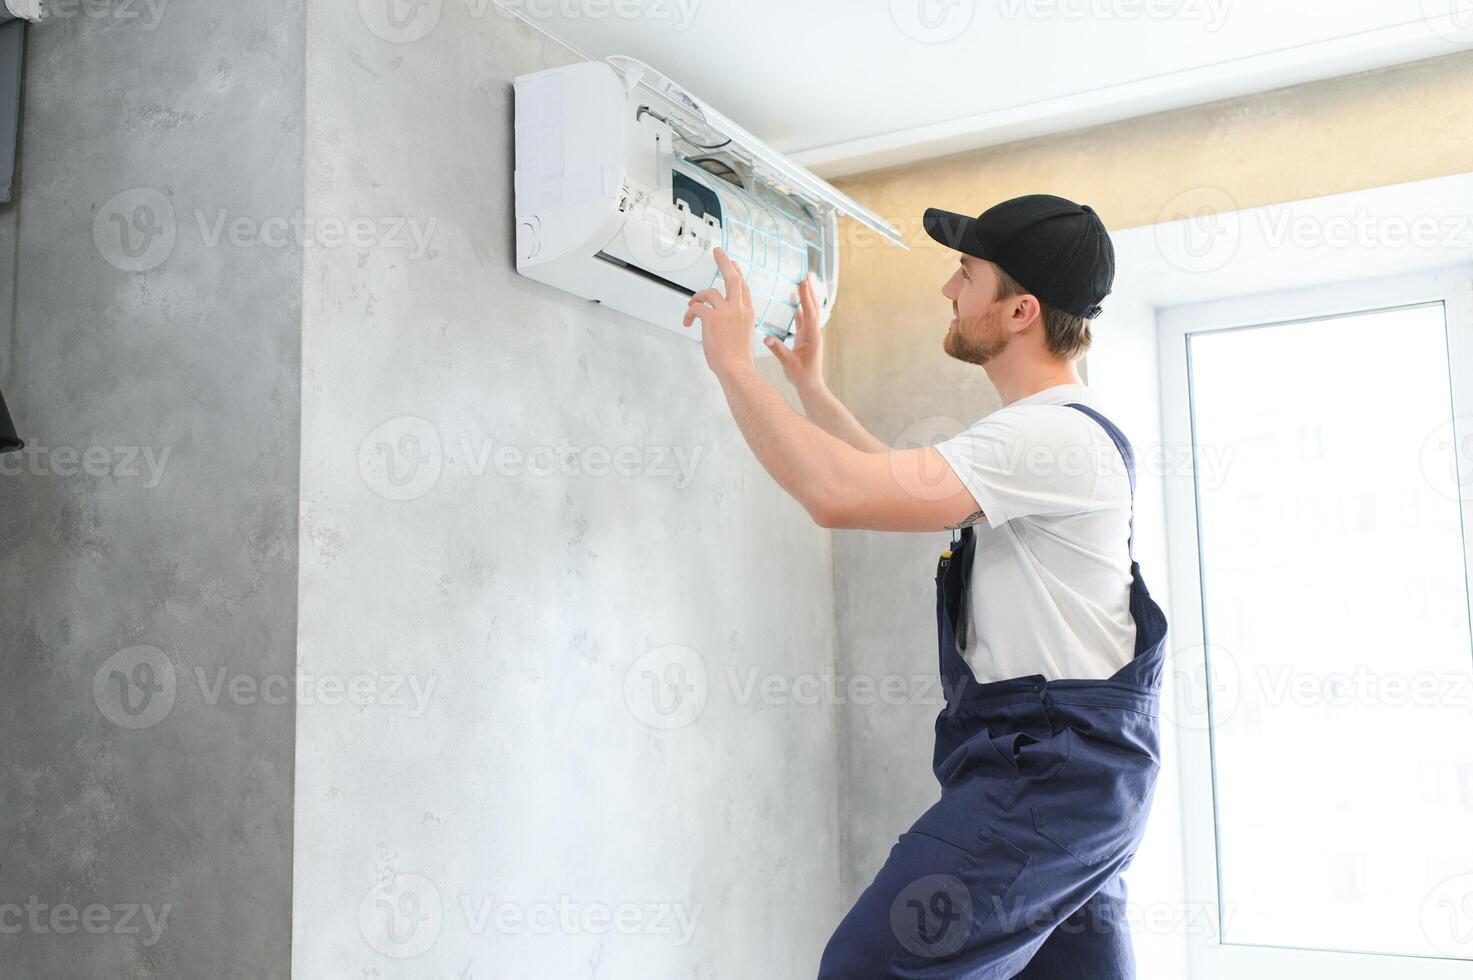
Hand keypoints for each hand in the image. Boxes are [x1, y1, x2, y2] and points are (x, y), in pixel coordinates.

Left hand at [684, 247, 755, 375]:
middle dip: (724, 262)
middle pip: (732, 278)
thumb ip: (735, 325)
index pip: (743, 288)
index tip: (734, 265)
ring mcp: (726, 312)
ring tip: (690, 306)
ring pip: (709, 292)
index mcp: (748, 313)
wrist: (736, 369)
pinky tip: (688, 323)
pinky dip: (689, 313)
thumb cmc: (738, 360)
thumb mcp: (743, 337)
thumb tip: (721, 323)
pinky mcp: (712, 318)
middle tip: (717, 250)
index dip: (738, 274)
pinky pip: (696, 307)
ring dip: (697, 297)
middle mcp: (739, 309)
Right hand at [764, 273, 824, 392]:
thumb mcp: (788, 363)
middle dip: (810, 290)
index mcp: (811, 336)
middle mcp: (813, 332)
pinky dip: (801, 309)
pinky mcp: (806, 338)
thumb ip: (777, 349)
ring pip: (809, 312)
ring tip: (803, 284)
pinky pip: (804, 320)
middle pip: (813, 307)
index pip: (808, 311)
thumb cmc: (801, 376)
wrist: (811, 386)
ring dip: (807, 297)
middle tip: (807, 275)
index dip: (805, 295)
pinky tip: (797, 303)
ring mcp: (811, 335)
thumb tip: (765, 338)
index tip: (803, 281)